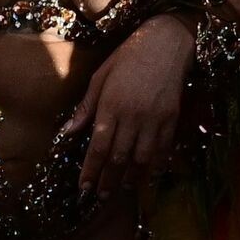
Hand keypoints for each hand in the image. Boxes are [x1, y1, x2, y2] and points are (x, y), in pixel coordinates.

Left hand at [63, 14, 194, 202]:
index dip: (90, 171)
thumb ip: (86, 107)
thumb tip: (68, 132)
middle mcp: (132, 116)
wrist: (166, 42)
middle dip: (108, 181)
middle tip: (100, 196)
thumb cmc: (128, 57)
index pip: (98, 147)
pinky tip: (147, 176)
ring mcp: (154, 119)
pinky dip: (155, 166)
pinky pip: (163, 150)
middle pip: (118, 158)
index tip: (83, 187)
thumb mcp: (101, 76)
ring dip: (130, 178)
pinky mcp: (172, 119)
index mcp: (111, 106)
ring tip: (121, 189)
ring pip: (142, 159)